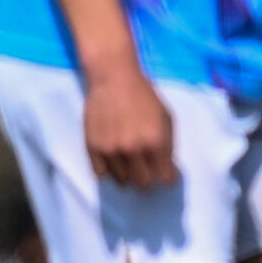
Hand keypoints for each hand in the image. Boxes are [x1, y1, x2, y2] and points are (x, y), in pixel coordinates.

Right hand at [84, 59, 176, 190]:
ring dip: (128, 176)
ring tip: (128, 163)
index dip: (168, 176)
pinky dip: (109, 171)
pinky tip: (114, 160)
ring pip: (122, 182)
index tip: (165, 171)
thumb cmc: (144, 96)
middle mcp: (133, 150)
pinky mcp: (93, 147)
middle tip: (146, 169)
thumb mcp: (167, 118)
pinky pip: (101, 174)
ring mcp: (111, 150)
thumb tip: (168, 168)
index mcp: (156, 142)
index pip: (166, 179)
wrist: (114, 77)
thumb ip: (168, 145)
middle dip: (148, 179)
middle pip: (144, 185)